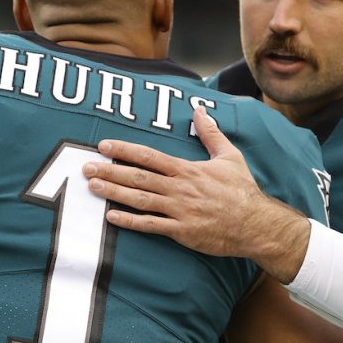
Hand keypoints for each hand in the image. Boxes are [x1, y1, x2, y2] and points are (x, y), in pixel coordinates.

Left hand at [83, 107, 308, 280]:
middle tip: (86, 167)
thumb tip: (200, 110)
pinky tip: (111, 217)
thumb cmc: (243, 191)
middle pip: (138, 177)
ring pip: (140, 200)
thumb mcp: (230, 156)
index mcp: (187, 169)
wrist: (256, 224)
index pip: (149, 156)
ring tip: (92, 187)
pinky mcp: (182, 231)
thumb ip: (212, 134)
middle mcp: (179, 188)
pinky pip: (151, 226)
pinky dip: (130, 221)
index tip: (104, 145)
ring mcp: (179, 210)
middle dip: (110, 171)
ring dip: (113, 193)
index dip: (124, 150)